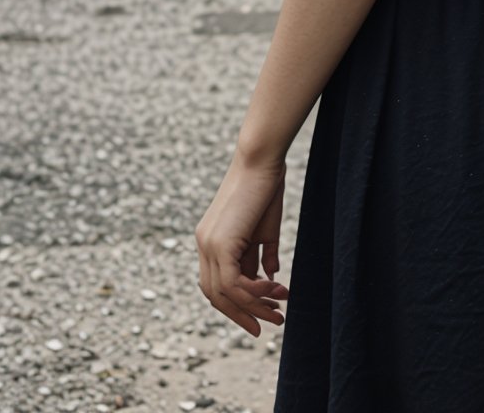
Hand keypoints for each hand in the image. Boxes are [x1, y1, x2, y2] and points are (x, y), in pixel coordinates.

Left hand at [195, 152, 288, 335]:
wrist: (261, 160)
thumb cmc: (265, 188)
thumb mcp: (264, 229)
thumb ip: (263, 254)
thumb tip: (270, 277)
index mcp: (210, 241)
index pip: (216, 284)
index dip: (238, 304)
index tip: (264, 313)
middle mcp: (203, 245)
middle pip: (215, 296)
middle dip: (244, 314)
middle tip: (272, 323)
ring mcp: (208, 245)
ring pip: (225, 294)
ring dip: (255, 307)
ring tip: (280, 312)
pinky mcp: (220, 243)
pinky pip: (234, 283)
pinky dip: (255, 292)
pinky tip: (275, 290)